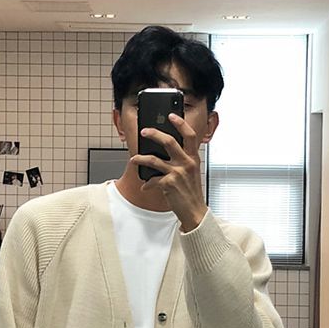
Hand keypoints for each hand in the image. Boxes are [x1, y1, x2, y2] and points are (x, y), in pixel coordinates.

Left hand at [130, 113, 207, 231]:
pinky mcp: (168, 184)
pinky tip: (145, 186)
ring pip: (154, 160)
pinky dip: (147, 183)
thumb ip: (182, 161)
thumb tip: (163, 152)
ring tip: (134, 159)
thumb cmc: (191, 193)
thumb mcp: (191, 173)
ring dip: (140, 158)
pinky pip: (152, 179)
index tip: (171, 115)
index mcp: (193, 158)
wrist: (194, 211)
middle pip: (169, 141)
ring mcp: (177, 173)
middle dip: (154, 134)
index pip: (189, 135)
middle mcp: (186, 163)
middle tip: (144, 131)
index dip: (180, 123)